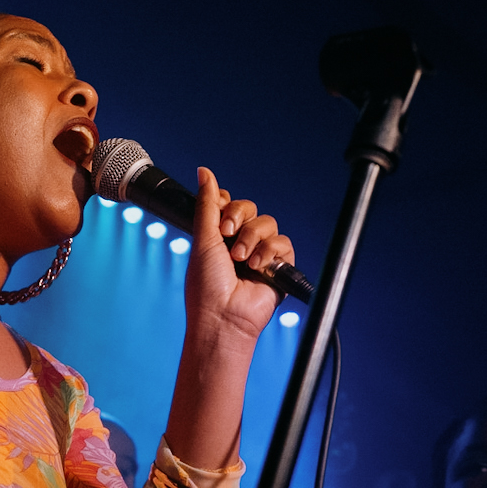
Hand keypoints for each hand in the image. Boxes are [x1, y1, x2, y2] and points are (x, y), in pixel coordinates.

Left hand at [185, 167, 294, 346]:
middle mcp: (240, 243)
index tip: (218, 218)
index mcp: (219, 236)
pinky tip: (258, 267)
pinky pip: (283, 243)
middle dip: (238, 218)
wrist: (223, 316)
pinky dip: (269, 252)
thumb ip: (207, 204)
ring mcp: (260, 254)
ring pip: (267, 223)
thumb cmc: (207, 286)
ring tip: (241, 259)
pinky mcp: (279, 267)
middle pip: (249, 208)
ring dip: (252, 238)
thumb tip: (204, 172)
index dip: (226, 205)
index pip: (229, 203)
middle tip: (227, 236)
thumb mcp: (203, 238)